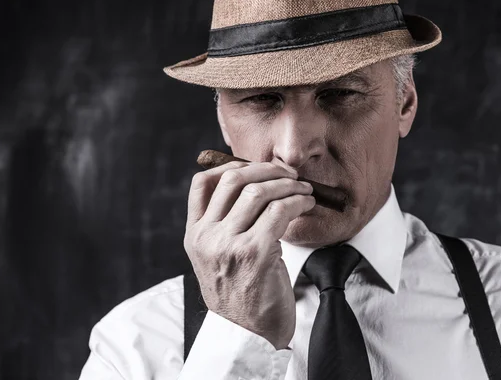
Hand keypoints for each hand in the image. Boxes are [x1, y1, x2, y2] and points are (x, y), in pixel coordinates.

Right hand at [185, 160, 315, 349]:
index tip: (257, 168)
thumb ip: (224, 227)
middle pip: (233, 180)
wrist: (246, 334)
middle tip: (288, 174)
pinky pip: (279, 212)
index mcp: (194, 235)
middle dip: (267, 170)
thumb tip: (255, 188)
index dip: (232, 166)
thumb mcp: (218, 258)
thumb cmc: (241, 295)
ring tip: (303, 190)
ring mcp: (228, 244)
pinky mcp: (254, 253)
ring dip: (287, 185)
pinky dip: (297, 202)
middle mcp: (206, 237)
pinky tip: (306, 205)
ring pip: (258, 193)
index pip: (202, 184)